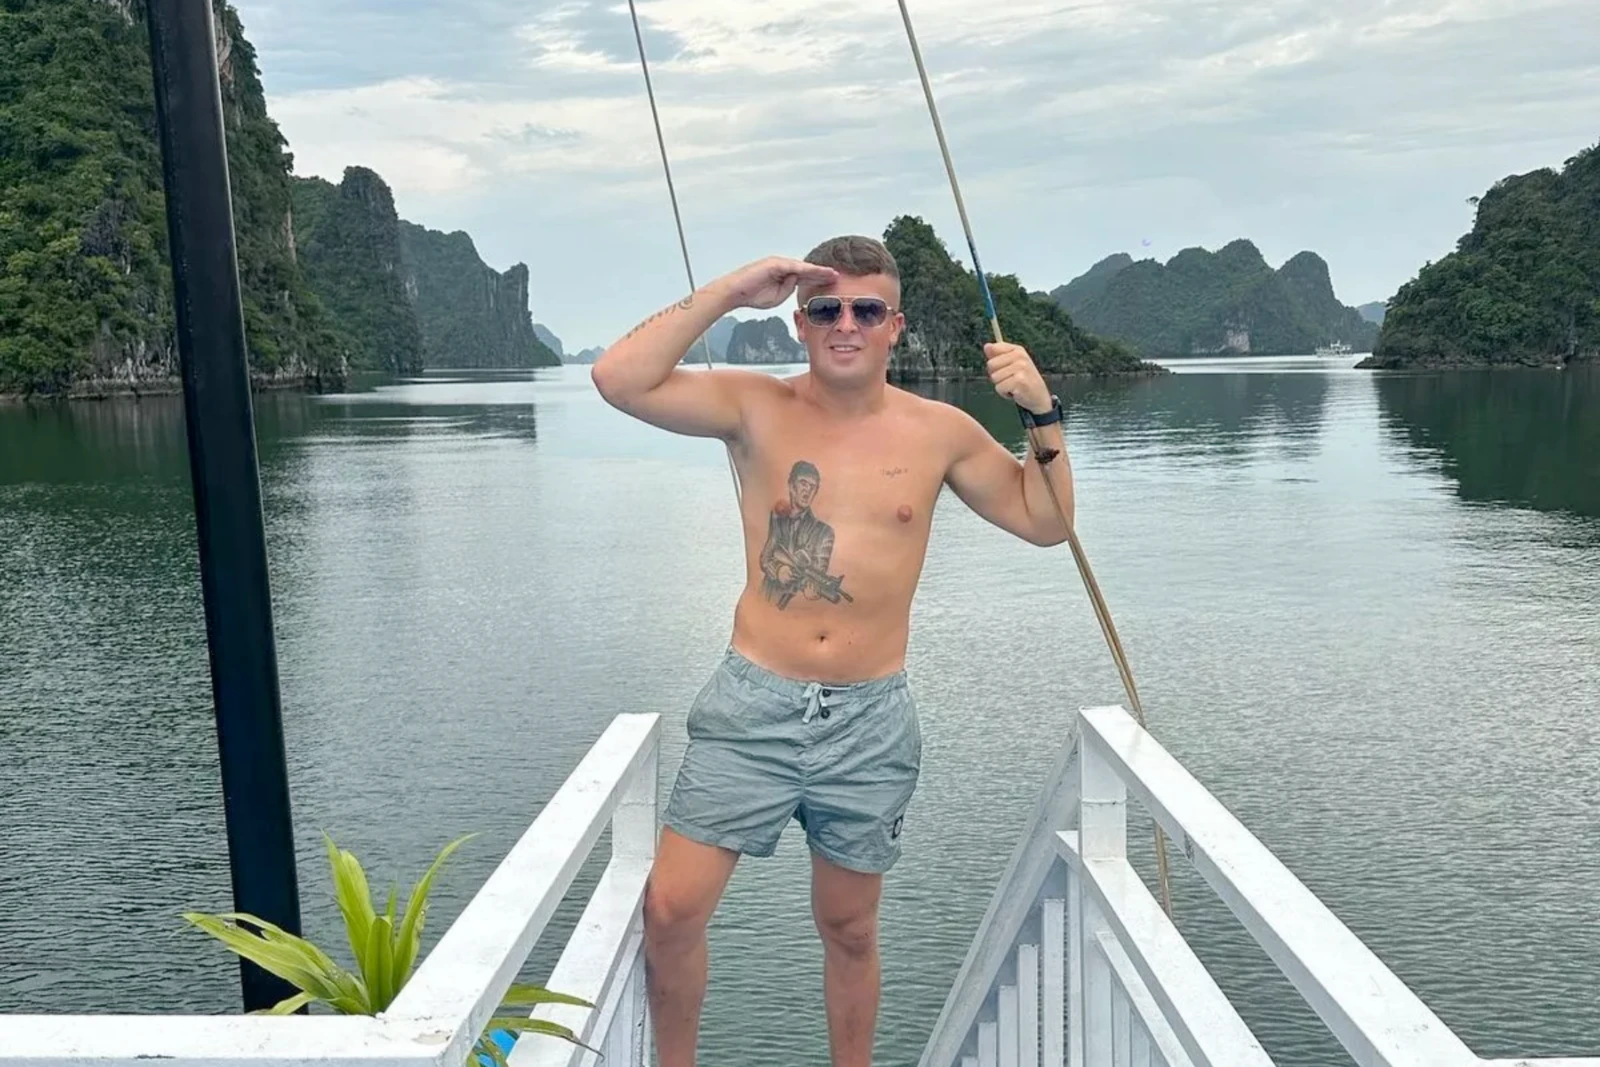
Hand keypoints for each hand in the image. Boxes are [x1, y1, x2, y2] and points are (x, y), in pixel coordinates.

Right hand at [719, 257, 837, 309]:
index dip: (819, 279)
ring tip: (832, 273)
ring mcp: (779, 263)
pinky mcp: (774, 264)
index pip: (805, 276)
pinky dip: (806, 269)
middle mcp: (783, 266)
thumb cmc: (753, 295)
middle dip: (823, 273)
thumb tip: (797, 282)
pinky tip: (817, 271)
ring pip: (803, 267)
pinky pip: (794, 267)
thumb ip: (788, 290)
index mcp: (784, 275)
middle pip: (807, 270)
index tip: (832, 282)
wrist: (735, 292)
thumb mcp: (777, 297)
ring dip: (818, 270)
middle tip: (838, 276)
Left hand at [984, 342, 1050, 412]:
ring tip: (1013, 386)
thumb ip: (998, 355)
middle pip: (991, 364)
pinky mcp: (1019, 381)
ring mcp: (1020, 368)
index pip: (994, 348)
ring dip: (1001, 385)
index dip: (995, 362)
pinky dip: (1004, 393)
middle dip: (996, 375)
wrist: (1039, 397)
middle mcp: (1020, 356)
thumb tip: (986, 346)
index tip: (1004, 368)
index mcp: (1018, 350)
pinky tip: (1015, 392)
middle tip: (1010, 379)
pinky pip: (999, 388)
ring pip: (994, 377)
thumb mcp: (1013, 364)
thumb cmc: (1024, 381)